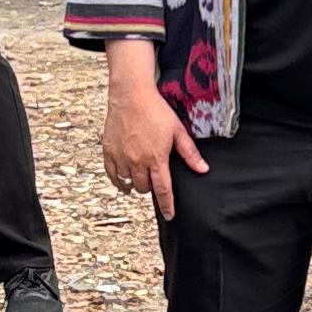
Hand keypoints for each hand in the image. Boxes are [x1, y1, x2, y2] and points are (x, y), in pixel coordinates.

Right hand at [99, 46, 207, 222]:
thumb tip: (203, 169)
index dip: (167, 205)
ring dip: (136, 183)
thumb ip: (190, 153)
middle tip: (155, 177)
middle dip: (151, 187)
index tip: (170, 215)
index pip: (163, 190)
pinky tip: (124, 180)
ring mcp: (121, 157)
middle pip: (145, 188)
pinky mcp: (109, 151)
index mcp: (156, 158)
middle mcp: (137, 161)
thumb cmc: (156, 110)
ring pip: (129, 183)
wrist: (131, 95)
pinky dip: (119, 180)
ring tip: (142, 176)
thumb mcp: (178, 131)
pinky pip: (112, 175)